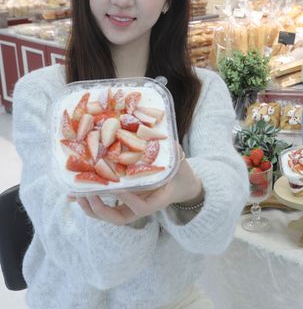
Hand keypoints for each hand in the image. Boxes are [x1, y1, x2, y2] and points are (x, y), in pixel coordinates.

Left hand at [71, 147, 202, 225]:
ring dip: (91, 208)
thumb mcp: (178, 160)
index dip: (128, 200)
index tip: (118, 187)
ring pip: (108, 215)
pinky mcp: (124, 204)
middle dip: (101, 208)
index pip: (142, 208)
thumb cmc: (180, 172)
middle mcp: (142, 207)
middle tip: (88, 194)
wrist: (181, 185)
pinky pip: (105, 207)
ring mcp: (132, 207)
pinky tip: (74, 193)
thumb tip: (151, 131)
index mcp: (158, 200)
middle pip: (119, 218)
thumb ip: (170, 149)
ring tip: (76, 194)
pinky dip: (90, 202)